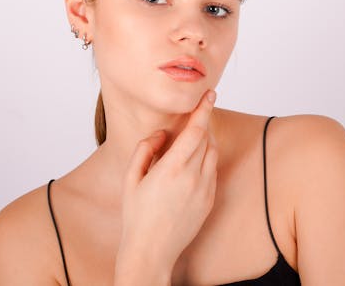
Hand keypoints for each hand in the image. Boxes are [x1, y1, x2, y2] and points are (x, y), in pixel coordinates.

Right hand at [117, 89, 218, 275]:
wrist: (152, 251)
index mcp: (173, 168)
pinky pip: (213, 171)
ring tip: (189, 141)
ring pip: (213, 154)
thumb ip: (145, 149)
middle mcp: (193, 177)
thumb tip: (161, 134)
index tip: (210, 94)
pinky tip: (191, 165)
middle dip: (203, 123)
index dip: (204, 109)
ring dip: (205, 141)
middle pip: (207, 138)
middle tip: (196, 114)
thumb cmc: (136, 215)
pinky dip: (206, 160)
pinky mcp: (209, 201)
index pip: (196, 130)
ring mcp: (205, 190)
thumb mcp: (131, 178)